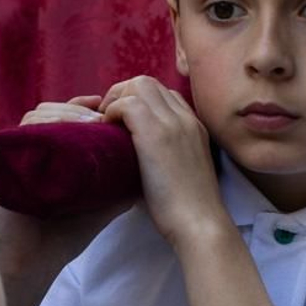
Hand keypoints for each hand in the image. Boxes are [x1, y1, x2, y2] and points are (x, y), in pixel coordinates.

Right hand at [0, 94, 132, 278]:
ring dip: (65, 114)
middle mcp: (33, 148)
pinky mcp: (3, 162)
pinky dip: (43, 126)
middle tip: (106, 114)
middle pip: (52, 110)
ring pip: (37, 116)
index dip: (88, 108)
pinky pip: (21, 133)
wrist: (36, 261)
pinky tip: (65, 131)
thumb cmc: (66, 233)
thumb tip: (152, 167)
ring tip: (93, 122)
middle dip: (79, 108)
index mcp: (52, 152)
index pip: (68, 116)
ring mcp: (17, 153)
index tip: (113, 112)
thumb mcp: (101, 201)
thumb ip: (121, 183)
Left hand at [98, 76, 225, 245]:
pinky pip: (128, 103)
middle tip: (109, 118)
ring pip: (138, 85)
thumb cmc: (187, 209)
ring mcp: (173, 123)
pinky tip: (106, 131)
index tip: (123, 121)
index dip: (139, 101)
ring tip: (106, 123)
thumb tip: (139, 156)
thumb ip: (167, 155)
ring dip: (116, 99)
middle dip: (122, 93)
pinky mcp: (156, 134)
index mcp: (194, 126)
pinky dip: (112, 111)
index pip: (164, 94)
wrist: (199, 222)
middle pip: (149, 82)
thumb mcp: (182, 172)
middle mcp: (186, 118)